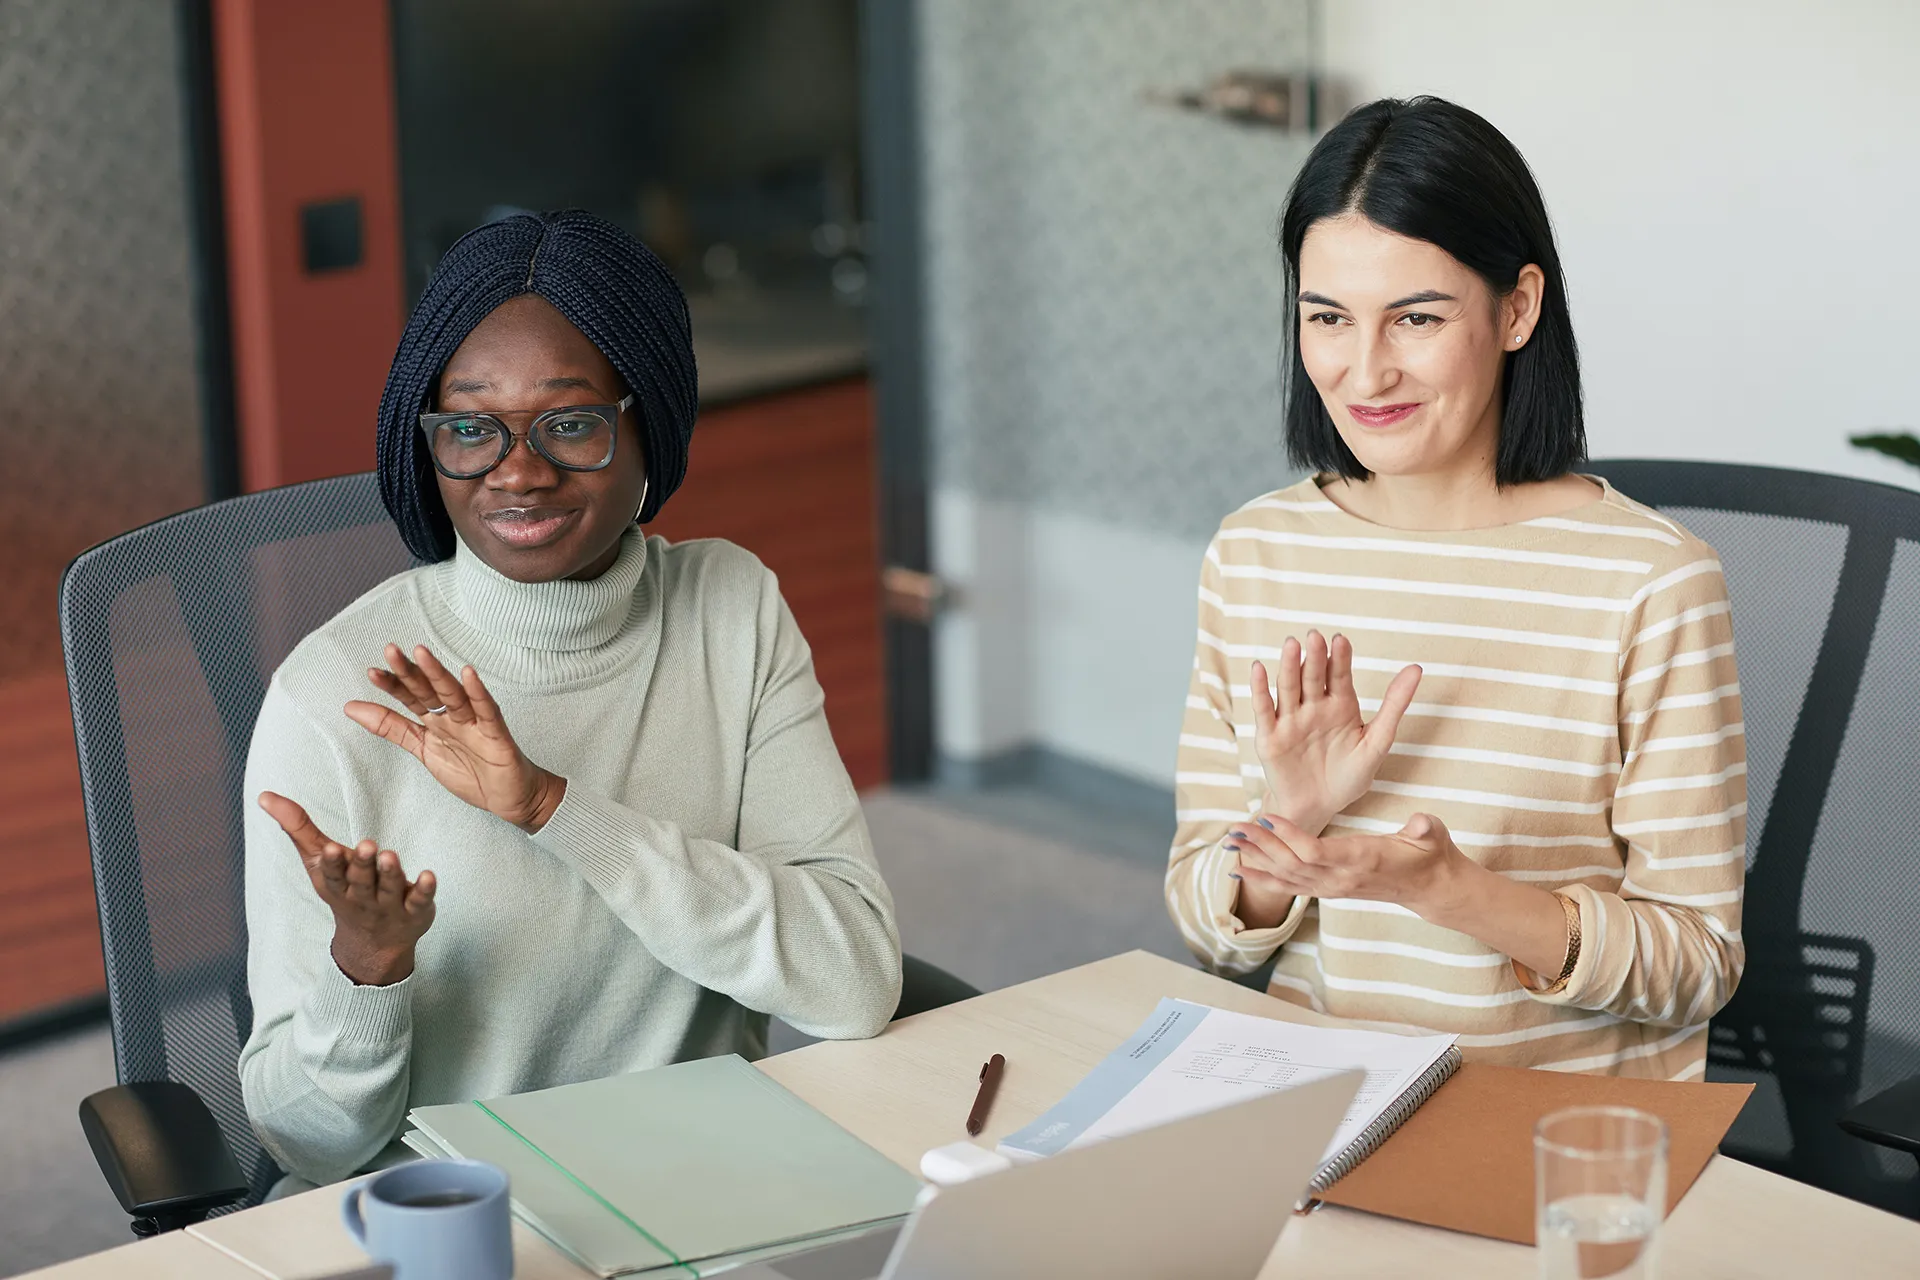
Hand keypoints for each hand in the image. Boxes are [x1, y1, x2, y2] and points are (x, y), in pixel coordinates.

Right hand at [258, 791, 434, 985]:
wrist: (375, 943)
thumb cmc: (345, 889)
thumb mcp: (319, 862)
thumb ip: (298, 828)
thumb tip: (264, 796)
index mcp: (337, 885)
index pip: (332, 875)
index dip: (332, 863)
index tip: (331, 849)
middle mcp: (362, 897)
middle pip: (362, 880)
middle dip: (364, 864)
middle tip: (369, 845)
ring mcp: (389, 905)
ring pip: (389, 888)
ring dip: (391, 873)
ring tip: (391, 855)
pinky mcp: (415, 909)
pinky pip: (420, 900)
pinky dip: (425, 889)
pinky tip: (429, 876)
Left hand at [346, 644, 565, 831]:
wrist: (508, 798)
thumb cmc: (471, 772)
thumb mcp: (422, 749)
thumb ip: (390, 727)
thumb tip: (350, 707)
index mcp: (436, 720)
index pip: (410, 697)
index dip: (392, 685)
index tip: (372, 672)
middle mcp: (454, 717)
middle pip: (429, 690)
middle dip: (410, 671)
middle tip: (391, 651)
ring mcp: (476, 723)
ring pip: (455, 695)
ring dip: (438, 674)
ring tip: (421, 654)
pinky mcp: (497, 735)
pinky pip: (487, 711)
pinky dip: (478, 693)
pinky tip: (468, 674)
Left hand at [1226, 811, 1468, 918]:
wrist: (1430, 888)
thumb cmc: (1429, 854)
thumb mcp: (1433, 836)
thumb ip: (1425, 829)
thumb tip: (1420, 823)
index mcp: (1362, 860)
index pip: (1316, 852)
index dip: (1289, 836)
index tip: (1267, 817)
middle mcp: (1342, 879)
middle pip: (1292, 864)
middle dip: (1261, 846)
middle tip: (1235, 827)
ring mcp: (1333, 887)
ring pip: (1287, 877)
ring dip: (1256, 860)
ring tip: (1229, 843)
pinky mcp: (1329, 890)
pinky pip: (1290, 887)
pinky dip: (1263, 878)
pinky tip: (1240, 870)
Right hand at [1249, 632, 1420, 833]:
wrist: (1319, 809)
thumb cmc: (1349, 777)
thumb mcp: (1377, 743)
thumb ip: (1394, 705)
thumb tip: (1416, 668)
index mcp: (1340, 706)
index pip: (1339, 675)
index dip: (1339, 658)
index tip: (1341, 640)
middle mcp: (1314, 707)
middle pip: (1312, 677)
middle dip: (1314, 657)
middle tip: (1315, 637)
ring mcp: (1290, 720)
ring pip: (1288, 688)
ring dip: (1288, 666)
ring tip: (1291, 645)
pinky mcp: (1270, 737)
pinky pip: (1264, 710)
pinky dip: (1260, 690)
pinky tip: (1258, 670)